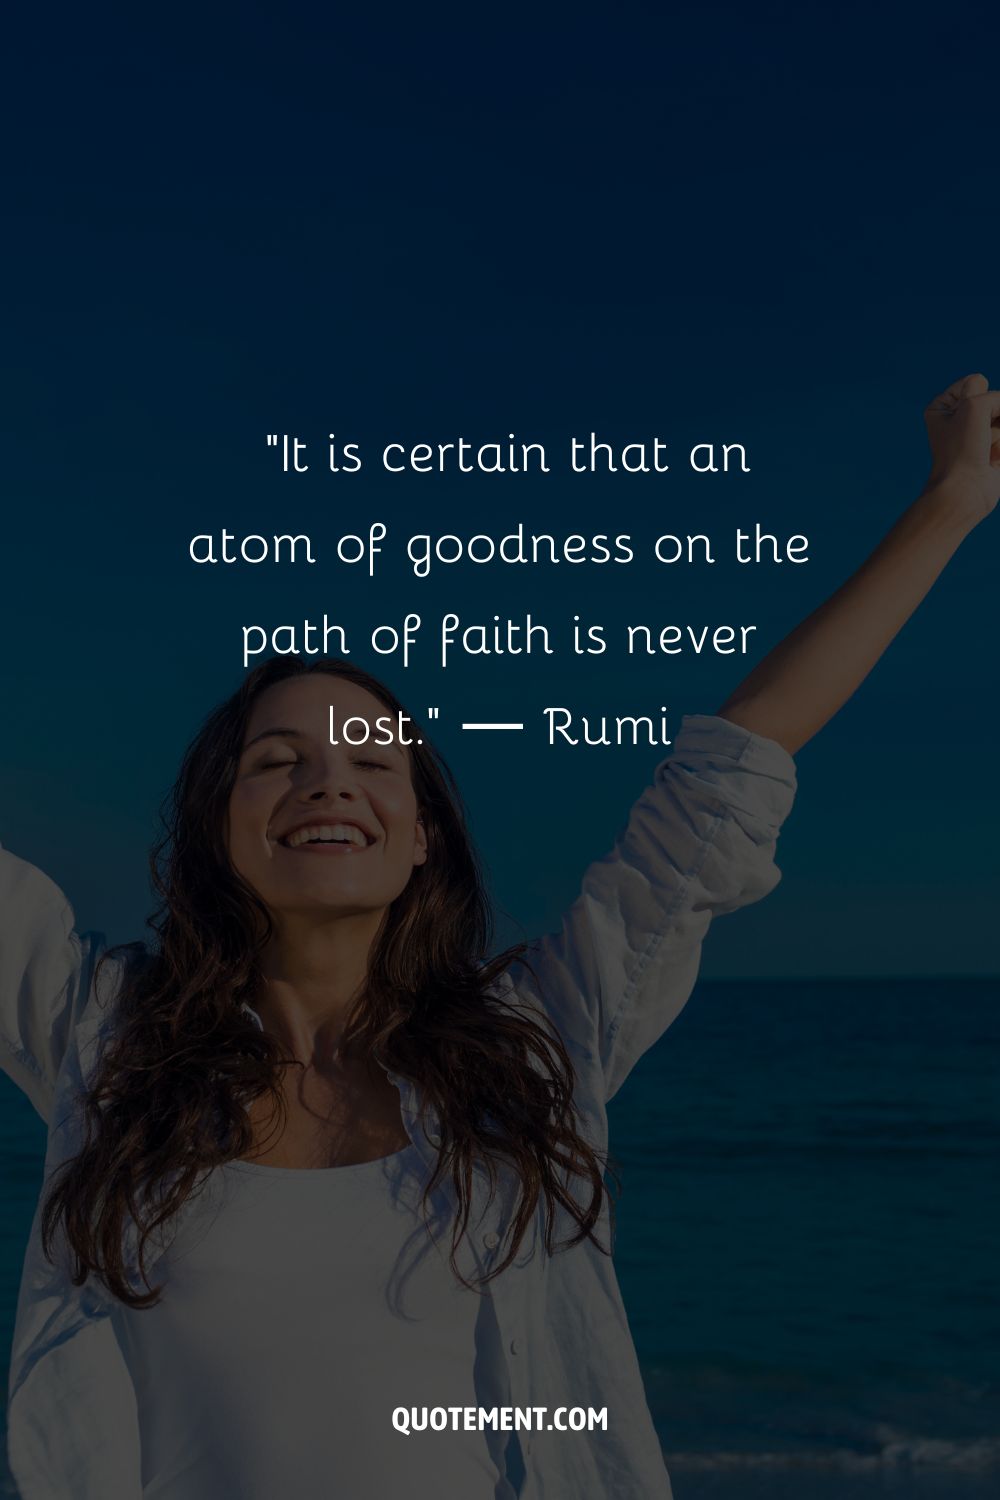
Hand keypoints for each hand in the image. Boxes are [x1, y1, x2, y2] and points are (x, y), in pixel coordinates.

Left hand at [922, 372, 999, 522]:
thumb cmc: (962, 448)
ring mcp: (977, 436)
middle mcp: (958, 420)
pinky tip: (992, 461)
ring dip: (999, 434)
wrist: (965, 491)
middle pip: (994, 401)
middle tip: (978, 438)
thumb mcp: (975, 405)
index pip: (977, 382)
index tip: (964, 421)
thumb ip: (997, 395)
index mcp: (943, 407)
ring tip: (985, 451)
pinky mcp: (993, 450)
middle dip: (993, 418)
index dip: (978, 398)